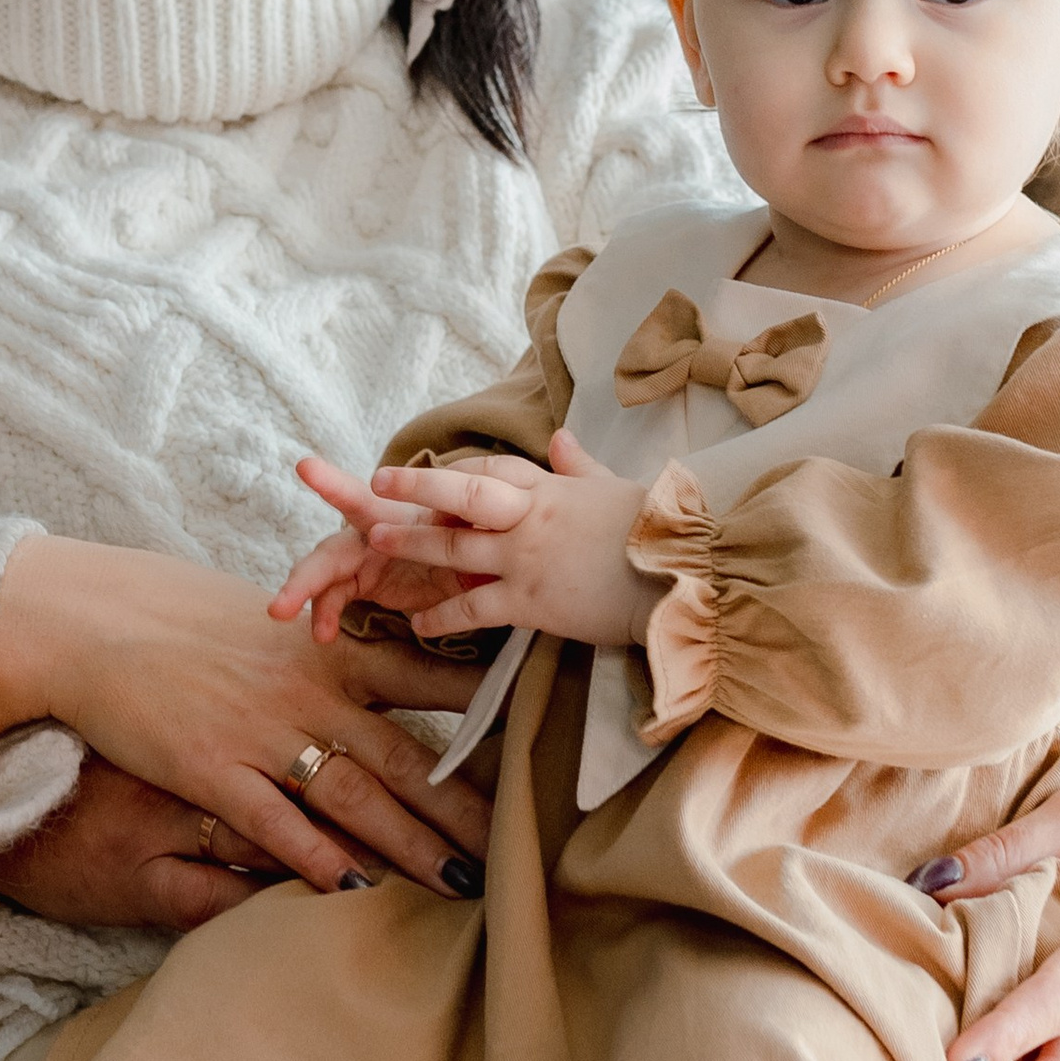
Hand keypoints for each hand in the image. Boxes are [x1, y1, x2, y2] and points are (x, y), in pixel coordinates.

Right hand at [0, 536, 494, 898]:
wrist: (87, 621)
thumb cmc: (175, 614)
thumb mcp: (265, 615)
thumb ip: (325, 642)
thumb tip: (374, 656)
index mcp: (329, 647)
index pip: (431, 677)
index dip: (489, 714)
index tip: (542, 739)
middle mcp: (309, 690)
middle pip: (410, 757)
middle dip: (469, 810)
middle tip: (522, 848)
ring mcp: (262, 732)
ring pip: (358, 800)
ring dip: (414, 848)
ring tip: (463, 888)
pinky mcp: (212, 770)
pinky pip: (277, 826)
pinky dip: (318, 861)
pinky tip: (359, 891)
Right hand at [270, 452, 504, 644]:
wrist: (476, 555)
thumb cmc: (473, 533)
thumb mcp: (478, 531)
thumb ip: (473, 528)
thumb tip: (480, 528)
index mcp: (397, 514)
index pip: (365, 497)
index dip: (335, 484)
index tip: (306, 468)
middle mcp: (371, 531)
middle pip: (331, 549)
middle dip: (304, 573)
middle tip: (277, 603)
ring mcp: (362, 556)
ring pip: (322, 573)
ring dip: (301, 592)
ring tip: (279, 613)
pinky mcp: (360, 579)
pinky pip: (333, 596)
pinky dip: (325, 614)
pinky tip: (323, 635)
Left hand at [275, 435, 647, 648]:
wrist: (683, 575)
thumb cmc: (660, 532)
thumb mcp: (614, 490)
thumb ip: (580, 467)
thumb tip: (562, 436)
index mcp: (552, 488)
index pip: (492, 469)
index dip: (454, 472)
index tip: (426, 473)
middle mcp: (531, 516)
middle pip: (462, 493)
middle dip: (416, 487)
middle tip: (377, 483)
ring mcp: (527, 557)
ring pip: (454, 548)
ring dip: (413, 544)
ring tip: (376, 542)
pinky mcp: (531, 600)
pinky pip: (473, 607)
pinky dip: (441, 616)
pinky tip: (416, 623)